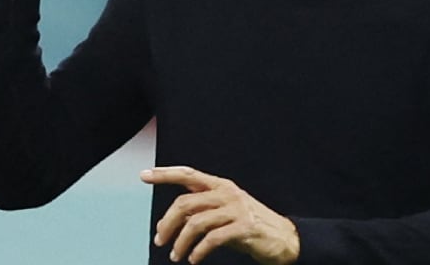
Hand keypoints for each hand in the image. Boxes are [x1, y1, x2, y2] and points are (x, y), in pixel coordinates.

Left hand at [141, 167, 298, 264]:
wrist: (286, 240)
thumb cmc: (251, 226)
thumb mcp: (225, 211)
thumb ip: (202, 209)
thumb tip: (171, 221)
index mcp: (221, 185)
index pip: (188, 174)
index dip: (164, 174)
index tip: (143, 175)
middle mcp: (227, 192)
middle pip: (185, 203)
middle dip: (167, 223)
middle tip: (159, 239)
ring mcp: (236, 209)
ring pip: (195, 222)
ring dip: (180, 242)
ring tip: (176, 255)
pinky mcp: (244, 227)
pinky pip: (212, 239)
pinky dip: (198, 251)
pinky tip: (193, 259)